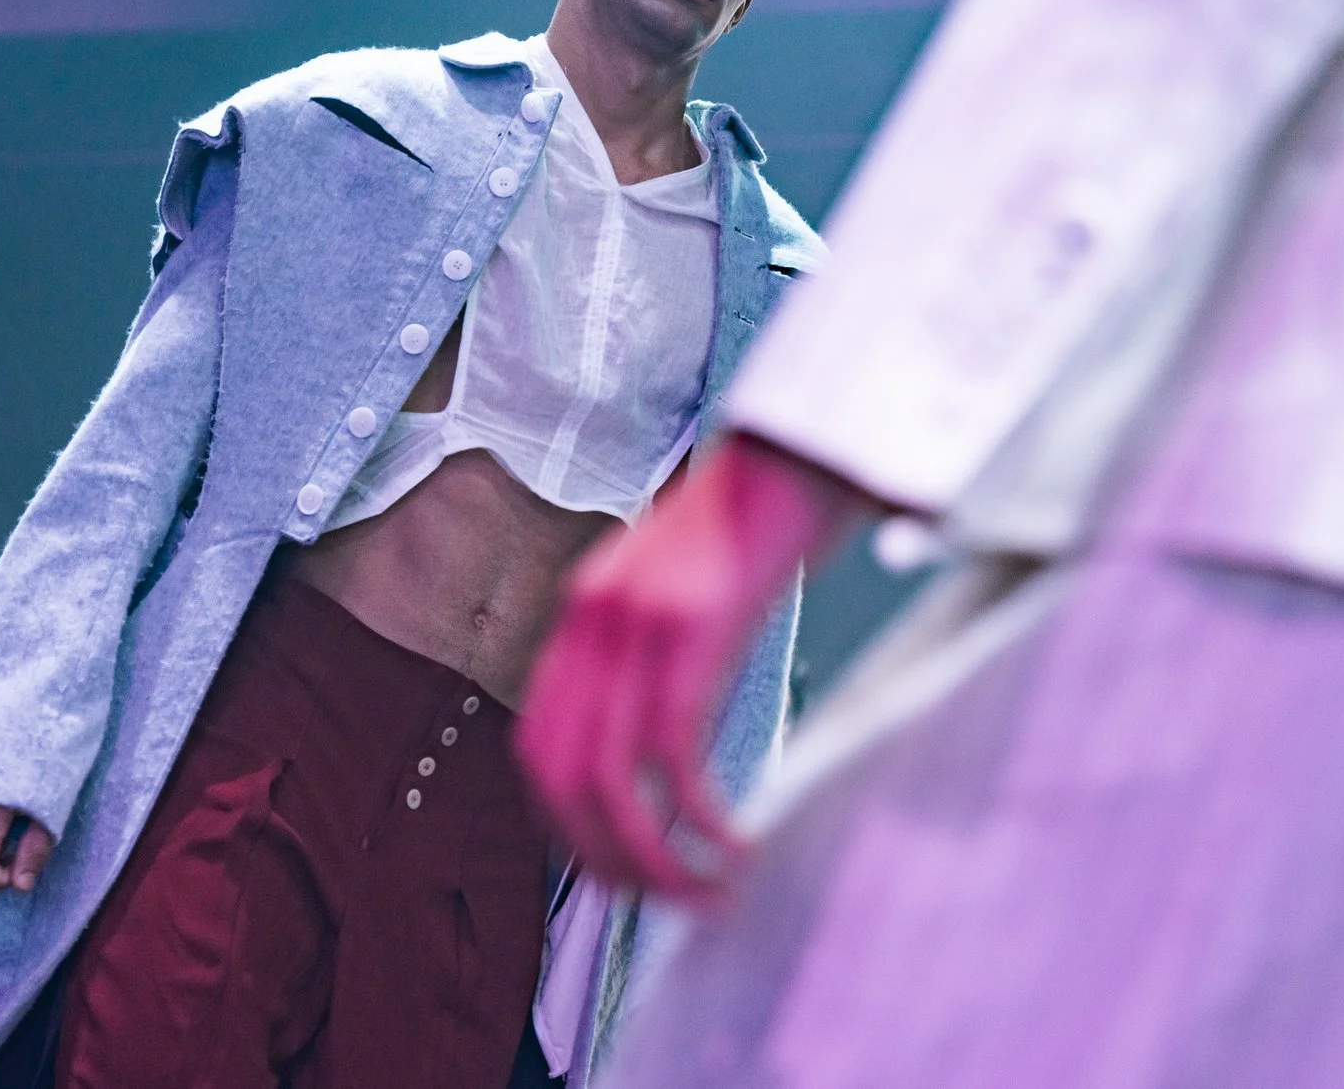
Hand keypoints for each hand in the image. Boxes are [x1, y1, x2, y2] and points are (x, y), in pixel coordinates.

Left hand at [516, 434, 888, 899]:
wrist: (805, 439)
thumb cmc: (764, 523)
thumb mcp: (689, 593)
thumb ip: (659, 656)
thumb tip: (666, 750)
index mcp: (583, 615)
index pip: (539, 749)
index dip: (570, 827)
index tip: (624, 872)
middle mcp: (591, 618)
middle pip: (563, 778)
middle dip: (612, 862)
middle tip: (671, 904)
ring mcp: (634, 618)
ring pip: (612, 778)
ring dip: (657, 858)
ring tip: (709, 896)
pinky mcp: (691, 622)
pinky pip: (674, 749)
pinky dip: (702, 817)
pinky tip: (741, 845)